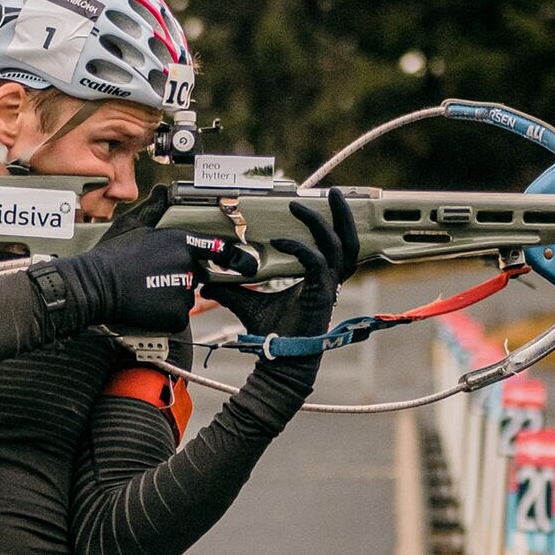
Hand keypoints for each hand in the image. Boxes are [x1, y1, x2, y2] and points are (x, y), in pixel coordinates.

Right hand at [52, 226, 255, 332]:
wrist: (95, 287)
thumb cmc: (111, 256)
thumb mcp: (133, 226)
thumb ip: (155, 209)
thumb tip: (164, 191)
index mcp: (180, 242)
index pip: (218, 249)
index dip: (236, 257)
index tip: (248, 264)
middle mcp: (187, 267)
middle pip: (196, 275)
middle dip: (181, 277)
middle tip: (154, 277)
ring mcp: (183, 293)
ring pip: (185, 296)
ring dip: (171, 295)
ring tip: (144, 290)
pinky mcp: (176, 316)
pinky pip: (177, 316)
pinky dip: (165, 314)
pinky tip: (146, 305)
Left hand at [206, 189, 358, 337]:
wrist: (278, 362)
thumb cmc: (270, 334)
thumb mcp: (246, 302)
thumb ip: (231, 288)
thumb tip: (205, 279)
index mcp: (318, 278)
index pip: (332, 245)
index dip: (326, 223)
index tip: (305, 205)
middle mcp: (328, 280)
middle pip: (348, 241)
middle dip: (343, 214)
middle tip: (332, 192)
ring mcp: (328, 288)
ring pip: (340, 247)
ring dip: (325, 223)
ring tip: (308, 203)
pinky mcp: (321, 294)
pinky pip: (317, 262)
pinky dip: (300, 248)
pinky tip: (279, 241)